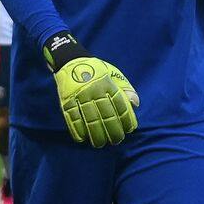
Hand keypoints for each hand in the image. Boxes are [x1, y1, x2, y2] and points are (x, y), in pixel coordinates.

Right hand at [44, 31, 139, 145]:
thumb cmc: (97, 71)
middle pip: (106, 115)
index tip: (130, 129)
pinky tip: (83, 139)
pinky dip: (77, 130)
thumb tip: (136, 104)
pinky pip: (72, 118)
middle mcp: (95, 91)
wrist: (71, 60)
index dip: (126, 118)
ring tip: (101, 144)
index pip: (120, 105)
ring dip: (96, 134)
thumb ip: (126, 89)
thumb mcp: (114, 74)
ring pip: (90, 119)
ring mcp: (80, 96)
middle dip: (113, 131)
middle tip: (117, 141)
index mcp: (108, 84)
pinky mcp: (67, 100)